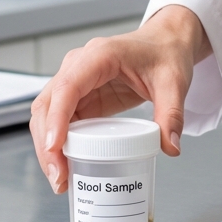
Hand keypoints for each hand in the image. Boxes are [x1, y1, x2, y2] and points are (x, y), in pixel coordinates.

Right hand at [30, 5, 211, 193]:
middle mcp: (80, 65)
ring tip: (62, 179)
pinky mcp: (81, 95)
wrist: (167, 42)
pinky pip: (61, 119)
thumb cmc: (166, 53)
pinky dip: (59, 143)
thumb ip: (172, 115)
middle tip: (60, 178)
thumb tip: (170, 148)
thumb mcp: (174, 83)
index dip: (56, 118)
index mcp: (100, 55)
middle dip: (47, 143)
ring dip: (48, 147)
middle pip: (48, 104)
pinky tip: (66, 165)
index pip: (68, 86)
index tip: (54, 148)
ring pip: (48, 114)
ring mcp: (77, 80)